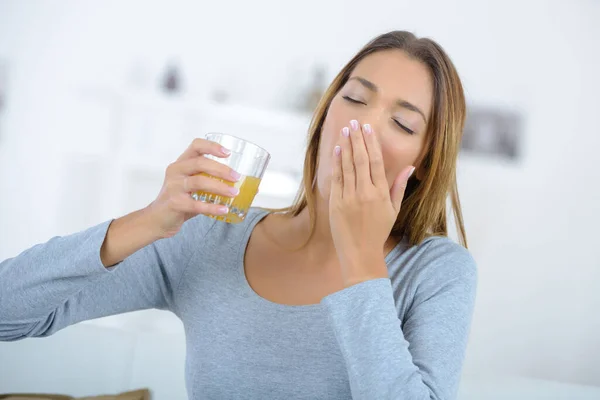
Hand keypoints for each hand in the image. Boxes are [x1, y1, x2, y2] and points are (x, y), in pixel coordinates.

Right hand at [146, 138, 241, 237]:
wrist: (158, 220)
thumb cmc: (179, 200)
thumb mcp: (191, 185)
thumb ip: (209, 181)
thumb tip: (240, 184)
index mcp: (181, 163)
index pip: (196, 146)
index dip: (212, 146)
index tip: (228, 153)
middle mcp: (176, 171)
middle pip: (200, 163)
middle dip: (221, 169)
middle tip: (236, 177)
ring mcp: (173, 187)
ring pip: (199, 182)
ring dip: (220, 187)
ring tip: (234, 192)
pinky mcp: (174, 203)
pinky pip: (196, 204)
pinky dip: (212, 207)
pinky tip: (223, 209)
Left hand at [329, 120, 414, 286]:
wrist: (360, 253)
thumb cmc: (378, 231)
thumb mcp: (393, 210)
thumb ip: (399, 186)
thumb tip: (410, 167)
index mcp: (381, 194)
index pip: (377, 162)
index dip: (372, 143)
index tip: (369, 128)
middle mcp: (365, 193)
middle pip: (361, 160)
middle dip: (358, 139)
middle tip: (355, 122)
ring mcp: (349, 198)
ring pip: (348, 166)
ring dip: (347, 146)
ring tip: (345, 129)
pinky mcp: (336, 203)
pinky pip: (337, 179)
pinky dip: (337, 163)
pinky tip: (337, 150)